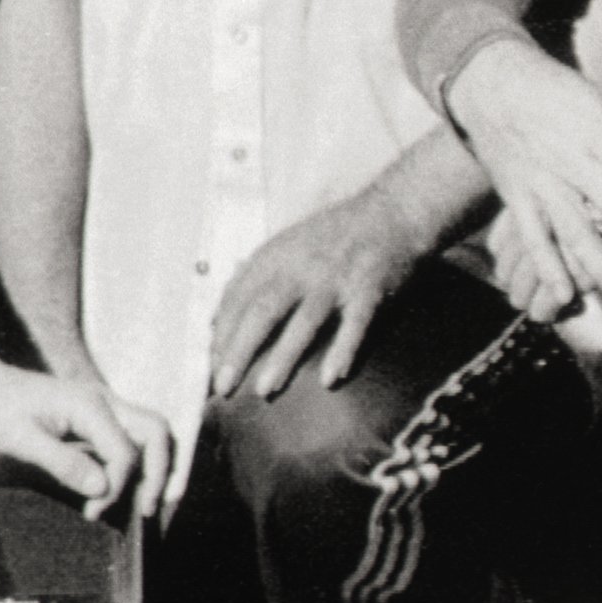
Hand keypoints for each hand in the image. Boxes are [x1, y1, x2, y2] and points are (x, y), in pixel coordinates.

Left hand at [0, 361, 173, 520]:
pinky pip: (132, 436)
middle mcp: (104, 401)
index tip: (93, 513)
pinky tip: (127, 487)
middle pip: (157, 432)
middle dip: (162, 472)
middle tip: (148, 510)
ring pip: (151, 432)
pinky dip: (140, 461)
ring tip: (148, 502)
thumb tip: (102, 488)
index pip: (125, 452)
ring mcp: (103, 406)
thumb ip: (63, 463)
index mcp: (88, 406)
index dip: (117, 487)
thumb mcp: (20, 441)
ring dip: (156, 466)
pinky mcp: (96, 416)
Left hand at [209, 186, 423, 399]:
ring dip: (283, 357)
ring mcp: (336, 278)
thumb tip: (216, 321)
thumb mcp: (286, 246)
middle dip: (239, 350)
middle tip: (223, 386)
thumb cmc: (333, 236)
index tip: (209, 366)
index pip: (238, 298)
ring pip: (304, 321)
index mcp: (277, 256)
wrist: (392, 212)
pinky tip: (330, 378)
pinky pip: (354, 325)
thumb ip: (254, 278)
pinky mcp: (369, 290)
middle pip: (263, 311)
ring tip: (264, 390)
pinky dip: (342, 351)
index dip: (222, 333)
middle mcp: (302, 266)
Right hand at [446, 39, 601, 316]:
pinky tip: (564, 295)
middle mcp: (567, 159)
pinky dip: (547, 267)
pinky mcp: (515, 197)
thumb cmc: (556, 90)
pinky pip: (532, 238)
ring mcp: (539, 181)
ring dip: (600, 265)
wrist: (491, 84)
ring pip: (573, 230)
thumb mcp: (596, 96)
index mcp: (594, 131)